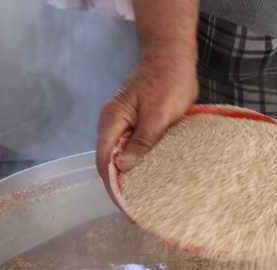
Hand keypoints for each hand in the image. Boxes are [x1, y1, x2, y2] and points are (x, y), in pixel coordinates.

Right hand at [95, 0, 199, 202]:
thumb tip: (125, 168)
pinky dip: (139, 165)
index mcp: (113, 120)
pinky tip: (152, 177)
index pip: (104, 162)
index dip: (114, 188)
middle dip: (121, 188)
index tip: (127, 209)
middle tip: (137, 211)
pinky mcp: (135, 122)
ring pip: (121, 157)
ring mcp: (123, 122)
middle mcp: (113, 123)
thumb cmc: (168, 78)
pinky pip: (132, 148)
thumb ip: (142, 141)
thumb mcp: (159, 114)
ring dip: (131, 178)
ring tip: (145, 200)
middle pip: (109, 163)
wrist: (172, 52)